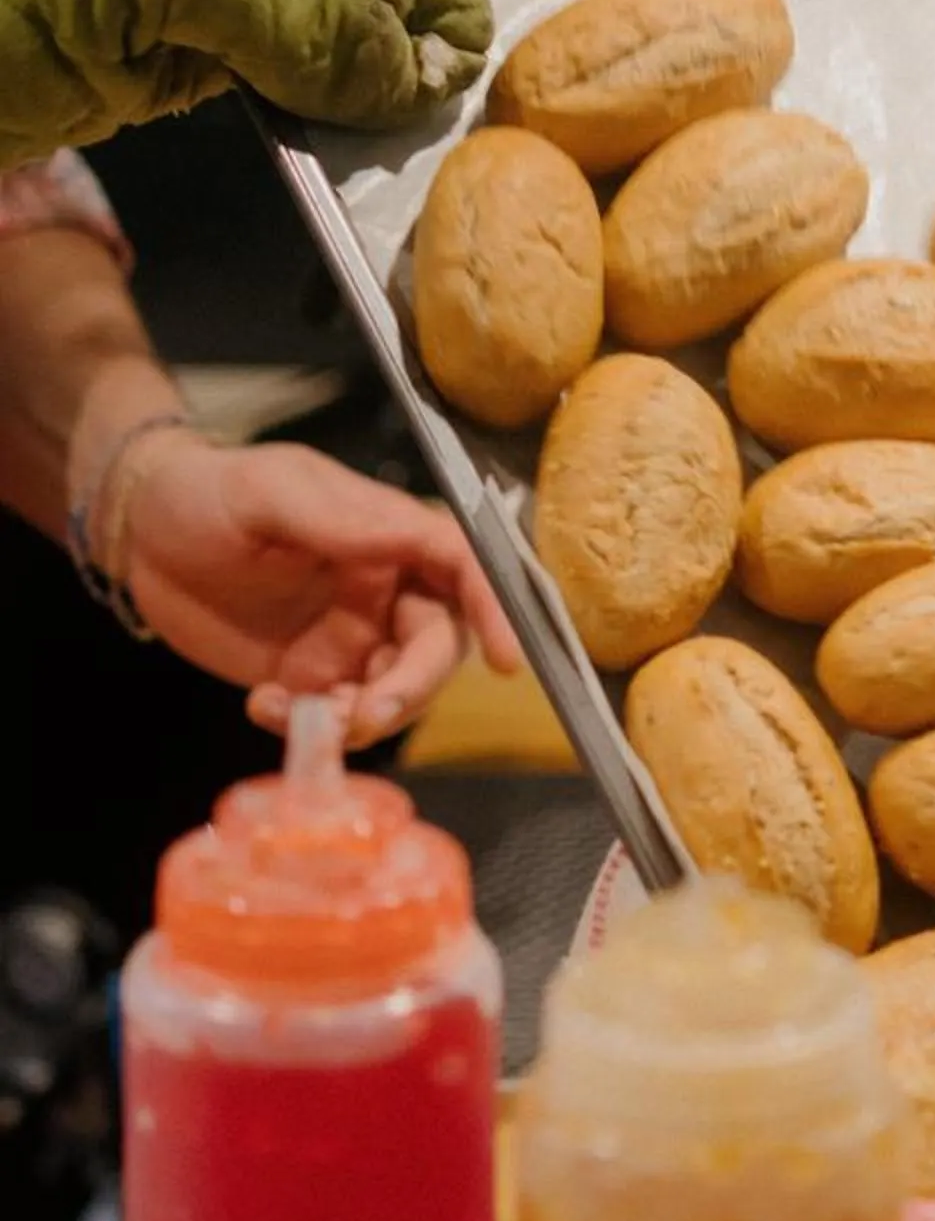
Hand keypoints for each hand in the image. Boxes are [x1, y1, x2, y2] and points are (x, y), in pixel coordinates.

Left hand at [117, 432, 518, 747]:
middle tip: (366, 711)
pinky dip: (310, 728)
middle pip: (434, 648)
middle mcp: (382, 589)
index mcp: (386, 533)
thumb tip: (405, 537)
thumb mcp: (269, 492)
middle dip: (410, 687)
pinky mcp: (310, 677)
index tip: (507, 660)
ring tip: (298, 713)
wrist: (141, 533)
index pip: (463, 568)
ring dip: (364, 716)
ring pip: (393, 692)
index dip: (496, 610)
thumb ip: (336, 519)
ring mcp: (348, 637)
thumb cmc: (208, 492)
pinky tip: (262, 707)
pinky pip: (336, 717)